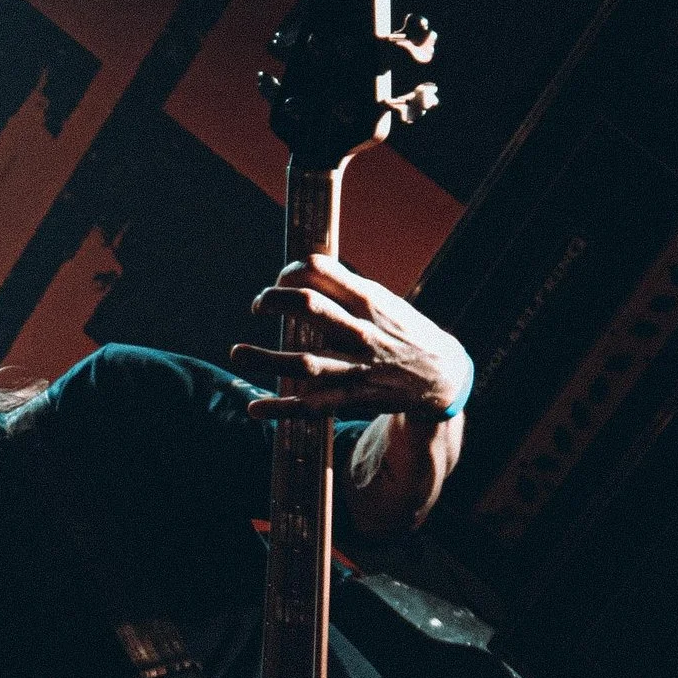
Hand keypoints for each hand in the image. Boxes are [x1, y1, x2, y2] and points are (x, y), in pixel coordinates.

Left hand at [232, 251, 470, 425]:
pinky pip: (311, 406)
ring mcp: (356, 367)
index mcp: (368, 300)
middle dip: (275, 301)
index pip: (321, 272)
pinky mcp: (352, 397)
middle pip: (311, 307)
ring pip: (305, 362)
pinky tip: (255, 407)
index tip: (280, 279)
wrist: (441, 375)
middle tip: (259, 305)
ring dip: (266, 358)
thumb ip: (343, 286)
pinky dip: (281, 409)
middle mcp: (361, 332)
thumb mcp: (381, 301)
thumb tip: (299, 267)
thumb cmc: (401, 331)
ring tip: (237, 353)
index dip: (290, 271)